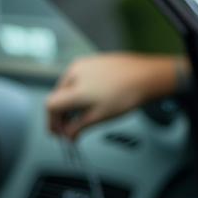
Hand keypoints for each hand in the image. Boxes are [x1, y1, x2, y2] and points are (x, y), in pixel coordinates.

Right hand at [45, 52, 185, 138]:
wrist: (147, 76)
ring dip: (70, 104)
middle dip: (61, 115)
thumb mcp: (100, 117)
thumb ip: (79, 127)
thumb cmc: (127, 94)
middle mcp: (75, 72)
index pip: (51, 105)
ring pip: (67, 87)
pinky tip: (89, 102)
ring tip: (81, 118)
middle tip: (69, 129)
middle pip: (58, 96)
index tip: (59, 133)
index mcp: (74, 87)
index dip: (52, 122)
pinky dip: (78, 93)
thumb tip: (69, 135)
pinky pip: (78, 79)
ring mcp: (84, 64)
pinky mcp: (93, 62)